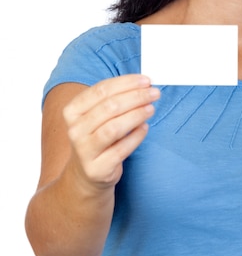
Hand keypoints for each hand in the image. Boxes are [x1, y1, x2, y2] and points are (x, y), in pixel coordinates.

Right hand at [63, 74, 159, 189]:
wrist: (87, 174)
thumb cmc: (98, 137)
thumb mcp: (97, 116)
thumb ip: (115, 99)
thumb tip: (143, 84)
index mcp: (72, 111)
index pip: (101, 90)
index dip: (126, 83)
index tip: (146, 80)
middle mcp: (75, 130)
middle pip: (110, 107)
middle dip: (136, 97)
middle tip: (154, 93)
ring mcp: (84, 151)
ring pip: (114, 128)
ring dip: (137, 115)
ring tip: (151, 109)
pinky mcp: (97, 168)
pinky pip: (121, 149)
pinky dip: (136, 137)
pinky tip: (145, 128)